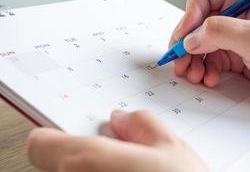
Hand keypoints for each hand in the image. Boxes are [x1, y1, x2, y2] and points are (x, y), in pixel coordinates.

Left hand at [27, 110, 207, 171]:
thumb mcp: (170, 147)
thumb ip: (141, 124)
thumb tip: (124, 120)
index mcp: (88, 162)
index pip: (41, 143)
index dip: (56, 134)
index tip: (70, 131)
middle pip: (62, 162)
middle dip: (88, 153)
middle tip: (118, 152)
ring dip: (98, 171)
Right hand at [169, 0, 249, 105]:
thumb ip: (220, 32)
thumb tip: (191, 38)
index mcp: (242, 1)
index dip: (190, 13)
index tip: (185, 36)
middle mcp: (234, 17)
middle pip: (196, 22)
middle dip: (186, 43)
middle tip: (179, 61)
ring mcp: (232, 38)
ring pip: (198, 44)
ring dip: (192, 60)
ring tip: (193, 74)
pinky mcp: (232, 56)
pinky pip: (208, 60)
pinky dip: (203, 70)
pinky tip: (209, 78)